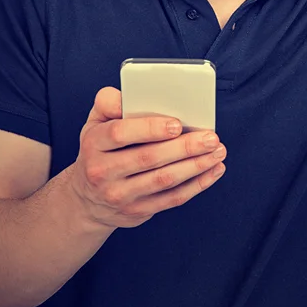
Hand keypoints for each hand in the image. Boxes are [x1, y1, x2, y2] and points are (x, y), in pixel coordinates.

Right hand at [70, 86, 226, 228]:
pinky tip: (212, 171)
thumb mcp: (94, 123)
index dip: (150, 128)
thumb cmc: (100, 150)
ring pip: (163, 180)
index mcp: (94, 143)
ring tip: (217, 152)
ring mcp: (120, 195)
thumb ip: (109, 103)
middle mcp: (103, 172)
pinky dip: (196, 185)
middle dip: (184, 147)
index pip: (120, 133)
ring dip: (196, 166)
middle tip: (211, 137)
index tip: (177, 124)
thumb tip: (128, 95)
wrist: (88, 199)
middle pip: (148, 158)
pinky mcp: (137, 211)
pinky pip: (172, 199)